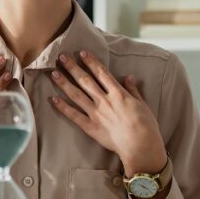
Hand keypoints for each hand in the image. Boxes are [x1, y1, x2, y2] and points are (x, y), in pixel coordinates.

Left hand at [47, 50, 165, 175]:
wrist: (141, 146)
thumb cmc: (146, 126)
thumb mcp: (142, 104)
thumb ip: (133, 90)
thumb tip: (128, 76)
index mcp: (118, 93)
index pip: (101, 73)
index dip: (91, 61)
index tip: (81, 52)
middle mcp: (104, 100)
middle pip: (85, 80)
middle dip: (73, 67)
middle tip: (61, 57)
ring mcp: (96, 113)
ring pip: (76, 95)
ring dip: (64, 83)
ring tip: (53, 73)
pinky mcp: (91, 127)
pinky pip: (74, 116)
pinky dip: (63, 107)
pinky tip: (53, 99)